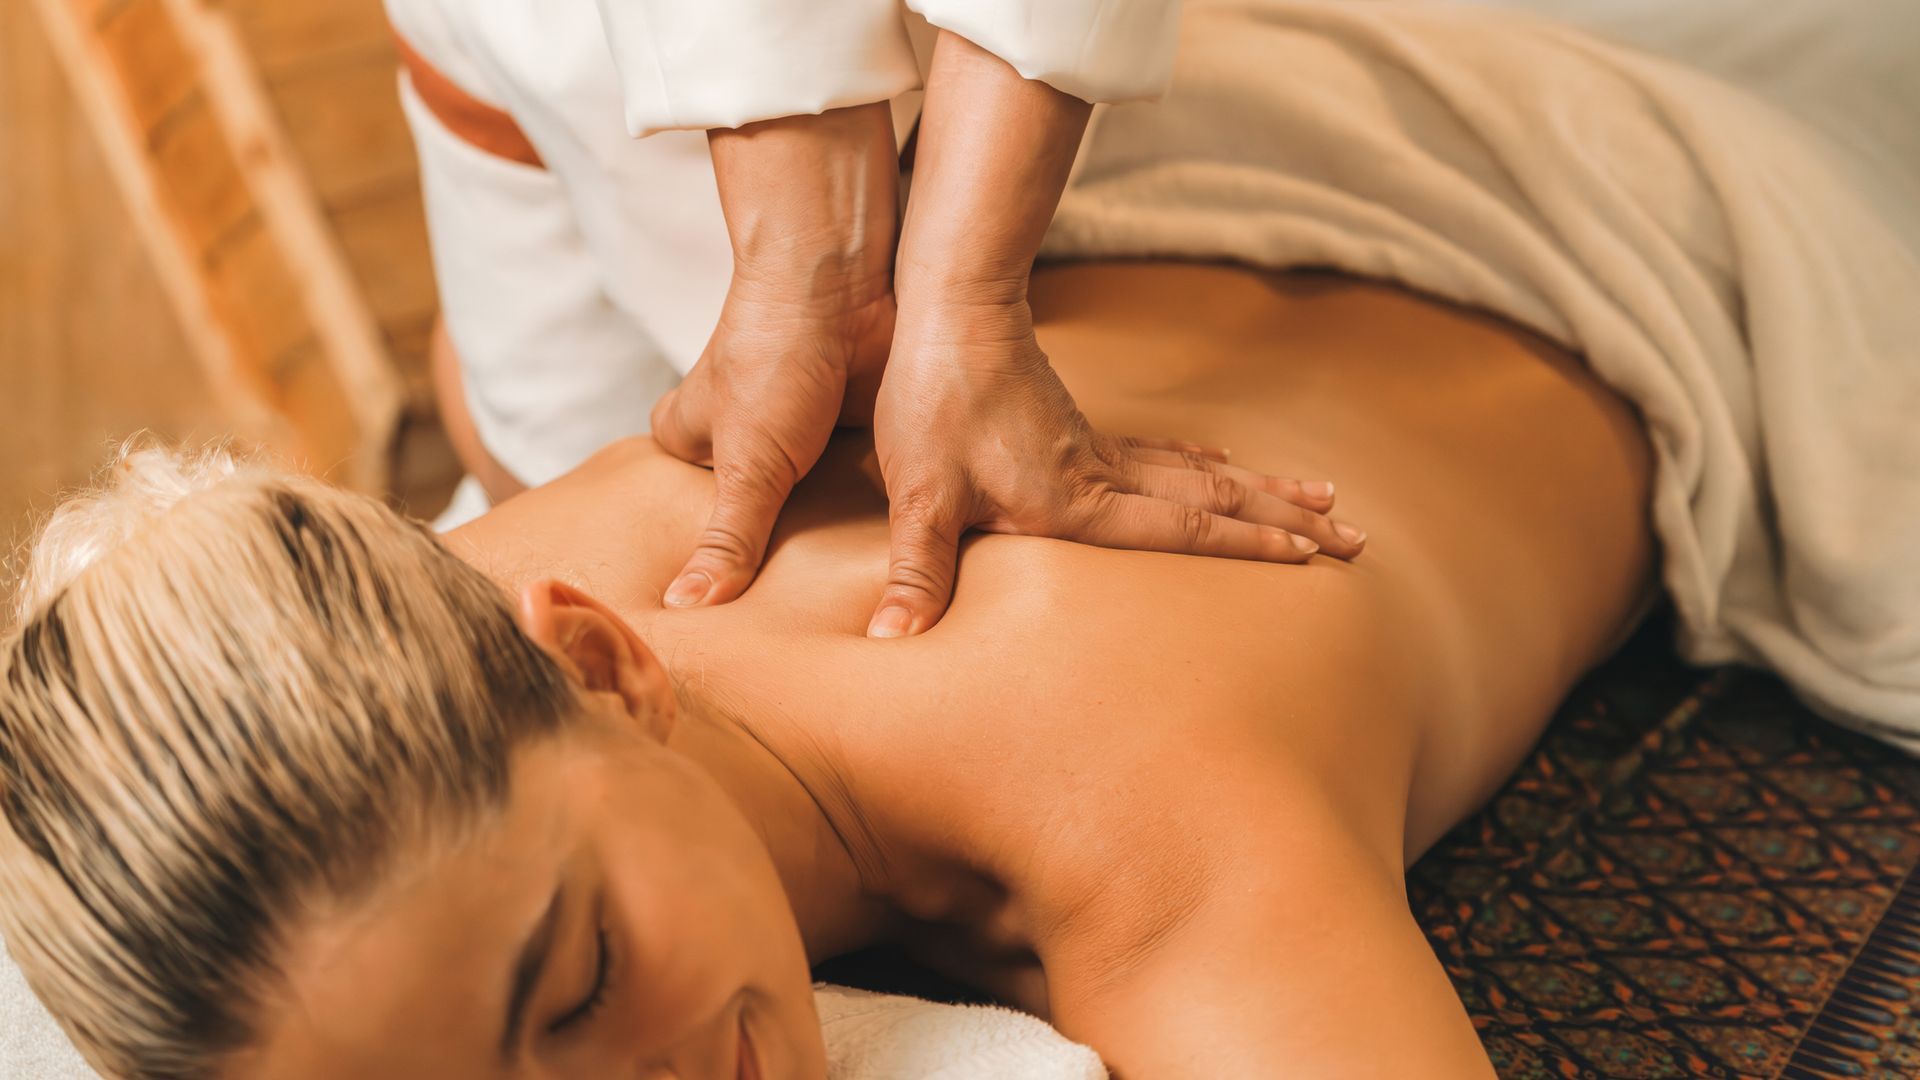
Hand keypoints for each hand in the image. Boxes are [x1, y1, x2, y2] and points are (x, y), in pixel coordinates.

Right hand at [651, 279, 893, 607]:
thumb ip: (727, 539)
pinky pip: (855, 480)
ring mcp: (794, 429)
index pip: (689, 515)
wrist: (842, 281)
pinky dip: (870, 507)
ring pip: (808, 500)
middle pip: (753, 513)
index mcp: (689, 436)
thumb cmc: (772, 356)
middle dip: (777, 557)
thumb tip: (685, 609)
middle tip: (801, 620)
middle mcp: (738, 434)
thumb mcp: (747, 465)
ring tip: (853, 602)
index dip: (714, 561)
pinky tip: (888, 551)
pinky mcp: (846, 424)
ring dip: (830, 534)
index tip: (736, 624)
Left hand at [865, 301, 1366, 637]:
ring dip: (1265, 491)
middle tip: (1357, 538)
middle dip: (1288, 522)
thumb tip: (892, 643)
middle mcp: (1103, 475)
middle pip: (1216, 501)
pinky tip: (1225, 465)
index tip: (1311, 558)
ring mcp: (1097, 447)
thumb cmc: (931, 403)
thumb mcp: (918, 495)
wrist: (947, 310)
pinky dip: (1206, 464)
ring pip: (1201, 473)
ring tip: (1325, 501)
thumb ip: (917, 571)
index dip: (1245, 547)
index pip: (1181, 532)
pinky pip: (1165, 452)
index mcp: (1076, 503)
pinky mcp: (1079, 427)